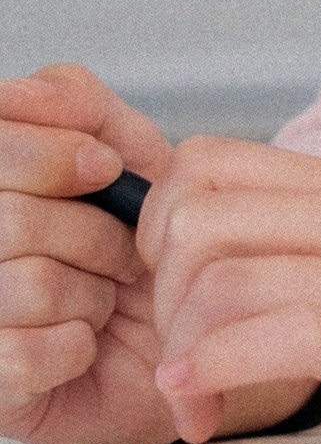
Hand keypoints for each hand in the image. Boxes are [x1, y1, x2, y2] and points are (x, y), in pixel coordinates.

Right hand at [0, 63, 184, 443]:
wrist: (181, 331)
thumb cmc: (142, 242)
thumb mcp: (129, 154)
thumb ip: (80, 108)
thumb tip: (33, 90)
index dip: (49, 155)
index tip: (105, 167)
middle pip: (10, 220)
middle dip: (94, 232)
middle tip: (123, 250)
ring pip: (27, 285)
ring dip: (94, 292)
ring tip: (105, 297)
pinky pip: (28, 353)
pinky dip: (79, 345)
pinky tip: (86, 342)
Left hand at [142, 139, 320, 443]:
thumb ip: (319, 255)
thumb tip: (205, 271)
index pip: (207, 162)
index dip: (159, 231)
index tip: (175, 301)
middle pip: (192, 211)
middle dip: (156, 296)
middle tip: (180, 359)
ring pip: (215, 272)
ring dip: (178, 352)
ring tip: (197, 406)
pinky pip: (259, 331)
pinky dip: (207, 376)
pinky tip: (206, 411)